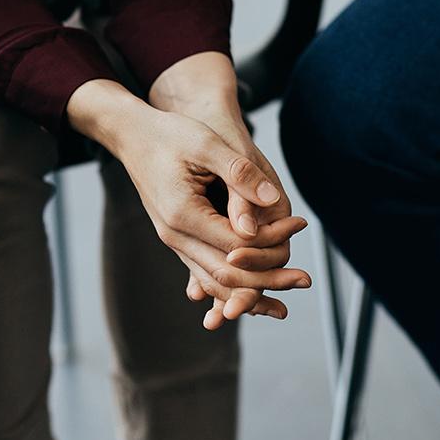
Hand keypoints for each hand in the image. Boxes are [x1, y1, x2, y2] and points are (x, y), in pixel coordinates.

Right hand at [152, 53, 309, 327]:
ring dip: (251, 293)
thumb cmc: (170, 134)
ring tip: (284, 305)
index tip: (300, 223)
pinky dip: (231, 289)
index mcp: (183, 214)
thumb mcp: (207, 144)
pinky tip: (255, 296)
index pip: (237, 244)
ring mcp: (174, 242)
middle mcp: (175, 236)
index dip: (272, 239)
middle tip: (305, 280)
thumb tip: (271, 200)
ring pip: (215, 282)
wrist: (133, 136)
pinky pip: (205, 275)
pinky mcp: (179, 241)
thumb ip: (239, 173)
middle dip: (268, 280)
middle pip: (227, 274)